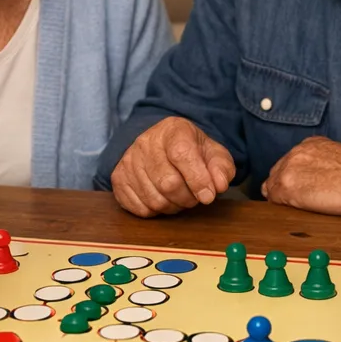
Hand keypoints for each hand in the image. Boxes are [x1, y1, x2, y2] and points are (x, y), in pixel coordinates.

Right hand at [110, 117, 234, 216]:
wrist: (163, 146)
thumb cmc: (192, 152)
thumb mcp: (214, 154)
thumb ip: (222, 168)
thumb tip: (219, 184)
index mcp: (173, 130)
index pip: (182, 154)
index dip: (197, 179)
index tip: (209, 196)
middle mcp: (146, 142)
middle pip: (168, 182)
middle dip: (188, 198)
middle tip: (195, 197)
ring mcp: (129, 161)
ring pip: (154, 199)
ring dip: (173, 206)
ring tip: (180, 197)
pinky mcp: (119, 179)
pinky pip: (139, 208)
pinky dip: (156, 211)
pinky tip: (163, 199)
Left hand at [261, 137, 340, 215]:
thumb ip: (327, 166)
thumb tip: (326, 180)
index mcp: (312, 145)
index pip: (291, 163)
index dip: (295, 179)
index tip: (303, 189)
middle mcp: (297, 152)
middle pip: (278, 173)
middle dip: (286, 188)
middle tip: (302, 202)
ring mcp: (289, 168)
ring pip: (273, 186)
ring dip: (283, 198)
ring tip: (303, 208)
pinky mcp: (286, 185)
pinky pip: (273, 198)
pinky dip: (282, 207)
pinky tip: (298, 211)